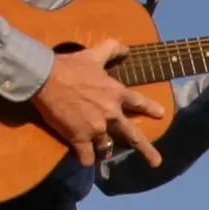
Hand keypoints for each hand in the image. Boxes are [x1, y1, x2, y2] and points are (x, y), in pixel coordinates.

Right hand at [31, 38, 163, 169]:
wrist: (47, 79)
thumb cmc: (70, 66)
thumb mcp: (94, 54)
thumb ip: (111, 49)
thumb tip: (126, 47)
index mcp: (116, 94)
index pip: (139, 102)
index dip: (150, 108)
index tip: (161, 115)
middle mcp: (110, 114)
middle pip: (132, 135)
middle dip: (146, 150)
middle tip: (156, 162)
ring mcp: (96, 129)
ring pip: (106, 147)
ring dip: (105, 150)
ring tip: (104, 154)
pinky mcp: (79, 138)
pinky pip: (87, 157)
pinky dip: (86, 159)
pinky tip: (84, 160)